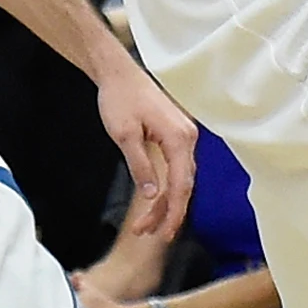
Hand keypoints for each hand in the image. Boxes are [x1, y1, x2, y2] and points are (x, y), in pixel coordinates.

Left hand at [96, 60, 199, 239]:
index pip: (181, 185)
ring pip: (179, 178)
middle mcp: (188, 138)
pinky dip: (165, 186)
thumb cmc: (120, 99)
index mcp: (180, 138)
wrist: (119, 74)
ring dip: (164, 202)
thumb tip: (151, 196)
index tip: (164, 233)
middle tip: (149, 234)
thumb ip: (141, 166)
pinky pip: (175, 167)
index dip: (174, 212)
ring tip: (145, 224)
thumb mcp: (125, 135)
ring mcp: (184, 136)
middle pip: (183, 185)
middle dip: (167, 212)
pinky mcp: (175, 136)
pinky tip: (154, 201)